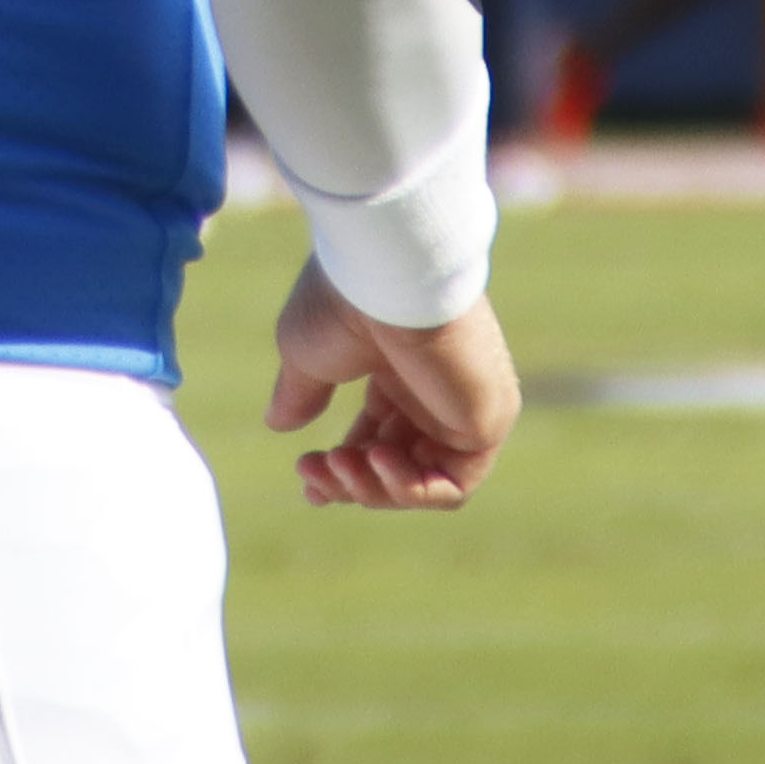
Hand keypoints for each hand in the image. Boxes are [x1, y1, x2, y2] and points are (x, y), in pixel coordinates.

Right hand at [265, 262, 517, 512]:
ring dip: (373, 488)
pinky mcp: (486, 422)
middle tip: (312, 476)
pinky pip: (454, 485)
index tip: (306, 478)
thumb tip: (278, 424)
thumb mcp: (306, 352)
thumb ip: (300, 393)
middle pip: (396, 464)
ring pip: (421, 481)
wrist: (388, 274)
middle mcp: (434, 389)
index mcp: (396, 366)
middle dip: (349, 480)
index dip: (343, 466)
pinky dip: (411, 488)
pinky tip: (376, 461)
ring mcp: (462, 407)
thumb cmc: (343, 300)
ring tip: (339, 464)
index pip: (377, 434)